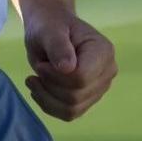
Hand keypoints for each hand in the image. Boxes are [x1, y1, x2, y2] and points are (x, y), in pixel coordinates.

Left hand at [23, 3, 116, 121]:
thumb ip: (57, 46)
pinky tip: (38, 89)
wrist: (50, 30)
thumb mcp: (48, 30)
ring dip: (46, 97)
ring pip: (72, 109)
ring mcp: (100, 88)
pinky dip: (49, 105)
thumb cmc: (49, 26)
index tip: (41, 64)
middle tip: (38, 68)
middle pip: (75, 96)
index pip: (81, 78)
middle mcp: (107, 72)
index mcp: (103, 51)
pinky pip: (68, 114)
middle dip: (49, 85)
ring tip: (34, 79)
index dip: (55, 76)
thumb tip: (67, 68)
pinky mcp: (88, 100)